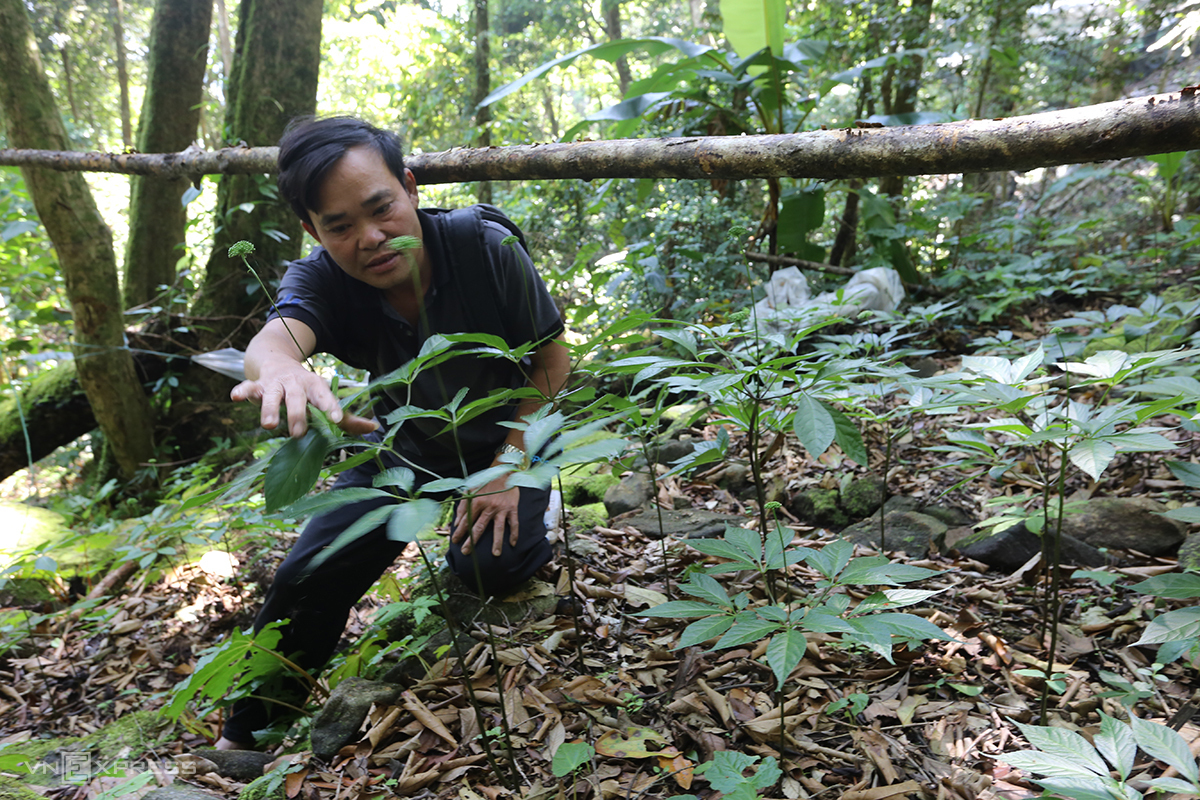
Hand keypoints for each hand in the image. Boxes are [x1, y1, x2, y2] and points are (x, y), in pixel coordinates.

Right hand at [231, 366, 377, 437]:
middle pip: (297, 399)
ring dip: (270, 409)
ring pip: (272, 396)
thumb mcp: (324, 398)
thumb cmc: (305, 389)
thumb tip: (374, 429)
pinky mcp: (257, 384)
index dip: (331, 407)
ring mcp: (275, 384)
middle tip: (298, 433)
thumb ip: (346, 418)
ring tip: (269, 425)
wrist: (276, 360)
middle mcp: (295, 384)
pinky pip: (248, 387)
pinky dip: (242, 391)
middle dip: (297, 415)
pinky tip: (235, 397)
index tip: (336, 419)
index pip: (324, 397)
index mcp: (315, 387)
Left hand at [451, 477, 519, 556]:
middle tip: (466, 552)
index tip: (455, 541)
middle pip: (479, 527)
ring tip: (495, 554)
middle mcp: (489, 506)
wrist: (504, 471)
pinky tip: (512, 543)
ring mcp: (502, 508)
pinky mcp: (512, 508)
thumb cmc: (486, 482)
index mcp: (477, 501)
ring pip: (498, 528)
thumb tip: (457, 522)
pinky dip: (514, 533)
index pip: (466, 520)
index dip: (459, 531)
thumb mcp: (471, 490)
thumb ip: (463, 505)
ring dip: (497, 542)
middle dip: (471, 541)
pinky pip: (514, 523)